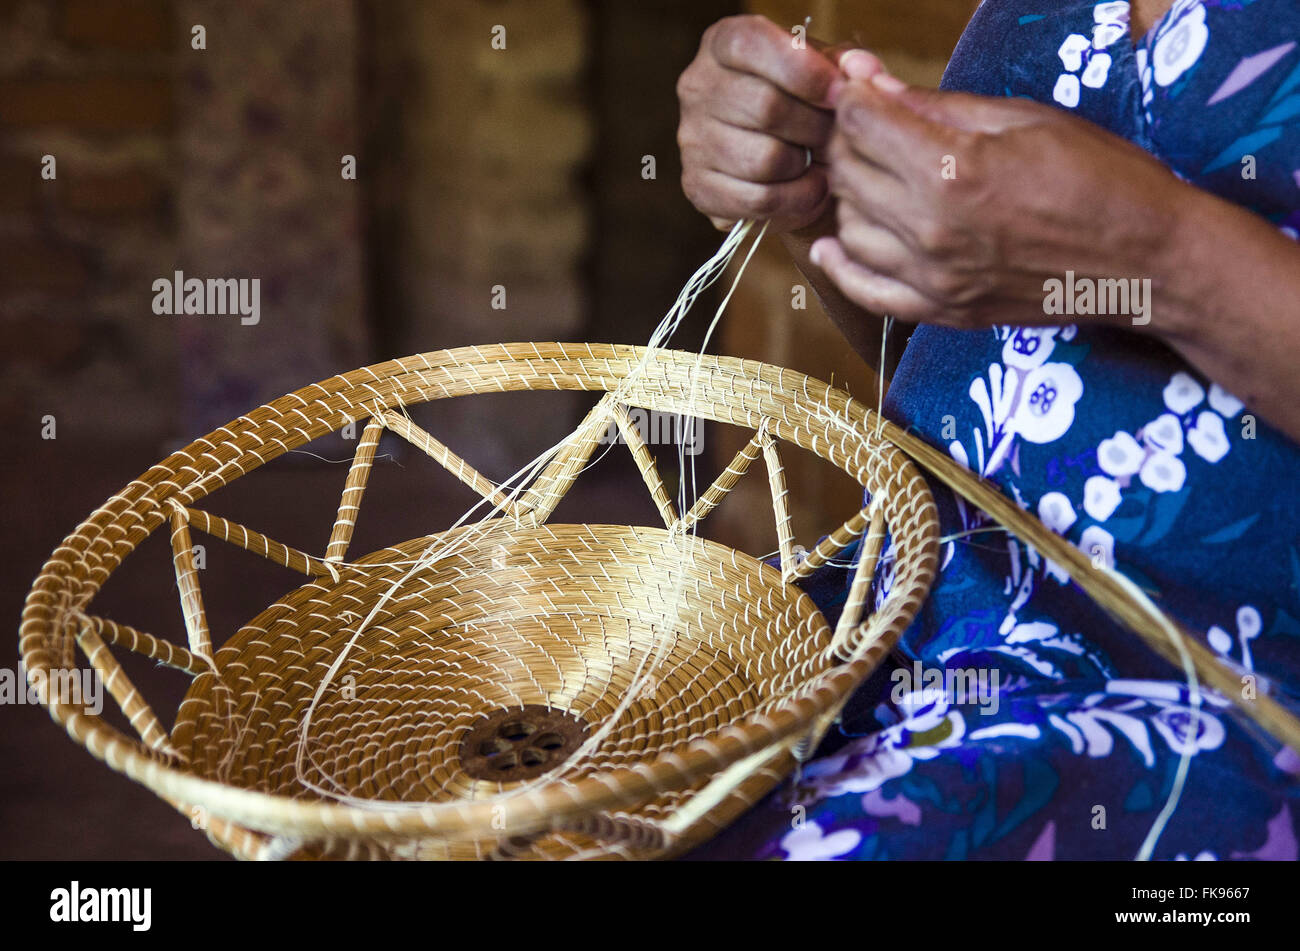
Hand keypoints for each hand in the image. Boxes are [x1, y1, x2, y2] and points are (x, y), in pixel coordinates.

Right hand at [676, 15, 886, 231]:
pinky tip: (810, 189)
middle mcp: (697, 87)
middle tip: (835, 137)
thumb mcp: (826, 69)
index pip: (751, 46)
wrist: (785, 158)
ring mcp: (691, 140)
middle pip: (765, 108)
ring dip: (806, 167)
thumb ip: (847, 63)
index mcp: (722, 43)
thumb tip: (862, 70)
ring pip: (763, 160)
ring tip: (823, 163)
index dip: (804, 72)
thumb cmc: (807, 102)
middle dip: (814, 127)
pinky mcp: (698, 187)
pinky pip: (757, 200)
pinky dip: (795, 200)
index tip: (839, 94)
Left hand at [811, 73, 1187, 329]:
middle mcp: (932, 229)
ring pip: (848, 229)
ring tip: (873, 178)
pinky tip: (835, 245)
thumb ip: (933, 103)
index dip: (852, 97)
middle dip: (847, 141)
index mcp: (953, 170)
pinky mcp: (942, 310)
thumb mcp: (1021, 119)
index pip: (861, 123)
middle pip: (847, 174)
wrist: (1147, 261)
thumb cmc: (1099, 176)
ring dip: (848, 198)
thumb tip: (865, 75)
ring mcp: (934, 277)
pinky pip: (866, 291)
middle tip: (866, 128)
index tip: (858, 88)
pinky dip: (843, 266)